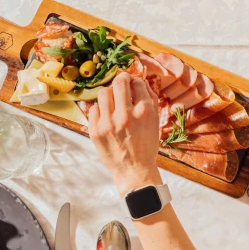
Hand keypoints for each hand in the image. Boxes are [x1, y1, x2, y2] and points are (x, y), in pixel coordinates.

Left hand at [87, 73, 162, 196]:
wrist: (134, 170)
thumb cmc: (146, 146)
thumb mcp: (155, 122)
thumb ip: (149, 100)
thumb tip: (140, 83)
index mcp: (144, 112)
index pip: (137, 83)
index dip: (134, 80)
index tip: (132, 82)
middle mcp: (125, 115)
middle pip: (119, 83)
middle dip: (121, 79)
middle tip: (121, 83)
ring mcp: (108, 123)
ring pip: (103, 93)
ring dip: (109, 94)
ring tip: (113, 102)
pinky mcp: (95, 131)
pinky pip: (93, 109)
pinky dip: (100, 110)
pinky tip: (106, 116)